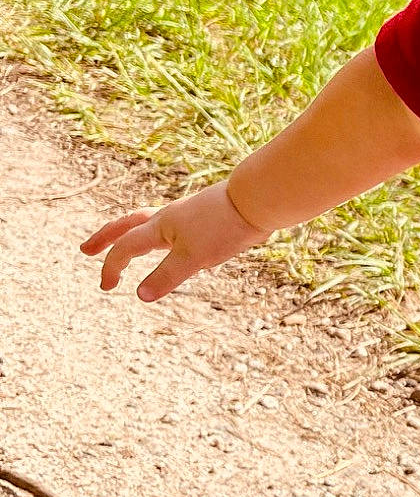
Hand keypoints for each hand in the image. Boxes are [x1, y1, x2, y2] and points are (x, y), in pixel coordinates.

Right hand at [79, 180, 271, 302]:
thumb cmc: (225, 227)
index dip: (112, 268)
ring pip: (148, 222)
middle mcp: (168, 217)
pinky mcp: (203, 217)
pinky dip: (159, 233)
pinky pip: (171, 225)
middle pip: (127, 225)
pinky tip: (169, 242)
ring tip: (123, 242)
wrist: (257, 201)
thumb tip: (139, 295)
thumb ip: (166, 276)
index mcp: (160, 226)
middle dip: (105, 238)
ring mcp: (185, 215)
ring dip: (130, 233)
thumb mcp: (194, 258)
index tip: (106, 287)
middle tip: (86, 249)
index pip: (126, 248)